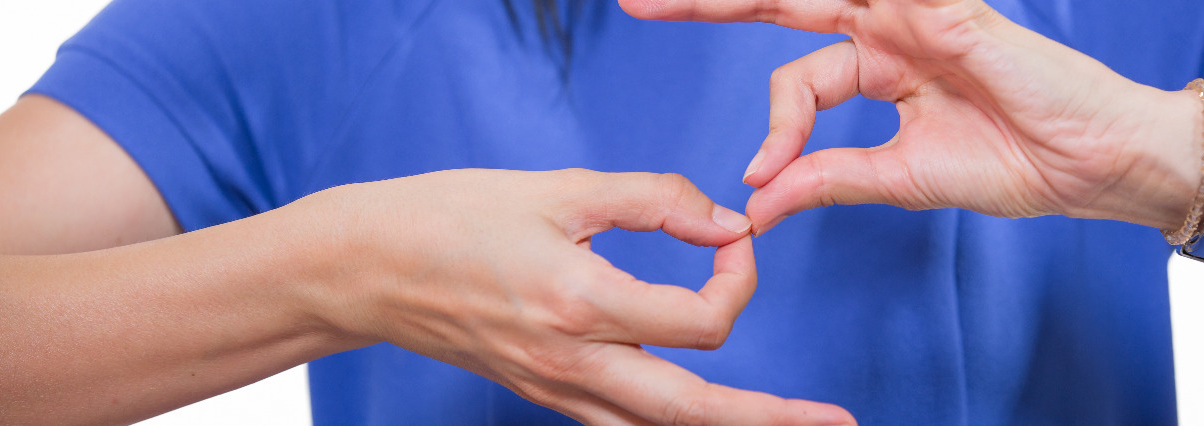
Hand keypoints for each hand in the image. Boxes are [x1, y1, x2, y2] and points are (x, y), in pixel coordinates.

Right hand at [297, 169, 855, 424]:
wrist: (369, 268)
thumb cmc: (453, 216)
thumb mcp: (559, 187)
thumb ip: (652, 199)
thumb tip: (723, 221)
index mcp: (581, 301)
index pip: (701, 319)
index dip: (738, 277)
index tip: (733, 234)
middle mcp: (574, 362)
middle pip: (696, 410)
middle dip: (772, 419)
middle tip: (834, 424)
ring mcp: (557, 389)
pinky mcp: (543, 395)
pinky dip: (667, 425)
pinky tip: (695, 412)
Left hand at [620, 0, 1203, 233]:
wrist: (1093, 165)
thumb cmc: (1015, 166)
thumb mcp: (899, 177)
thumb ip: (826, 177)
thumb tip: (755, 202)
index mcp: (877, 68)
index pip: (795, 79)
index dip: (772, 130)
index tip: (761, 181)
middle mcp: (887, 29)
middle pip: (780, 6)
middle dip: (709, 4)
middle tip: (636, 0)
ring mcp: (912, 11)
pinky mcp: (942, 9)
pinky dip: (825, 0)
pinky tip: (780, 0)